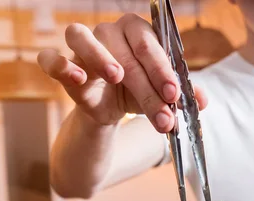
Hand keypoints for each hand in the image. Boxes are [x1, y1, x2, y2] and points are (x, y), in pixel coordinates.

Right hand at [37, 14, 207, 129]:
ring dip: (99, 56)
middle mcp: (108, 32)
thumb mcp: (162, 95)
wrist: (111, 110)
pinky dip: (61, 65)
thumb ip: (182, 95)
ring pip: (82, 38)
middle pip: (125, 53)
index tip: (174, 94)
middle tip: (162, 115)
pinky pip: (51, 58)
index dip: (163, 69)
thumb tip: (202, 101)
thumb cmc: (138, 92)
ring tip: (117, 78)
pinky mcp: (62, 64)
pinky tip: (79, 79)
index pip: (149, 44)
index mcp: (136, 31)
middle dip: (146, 88)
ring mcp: (82, 46)